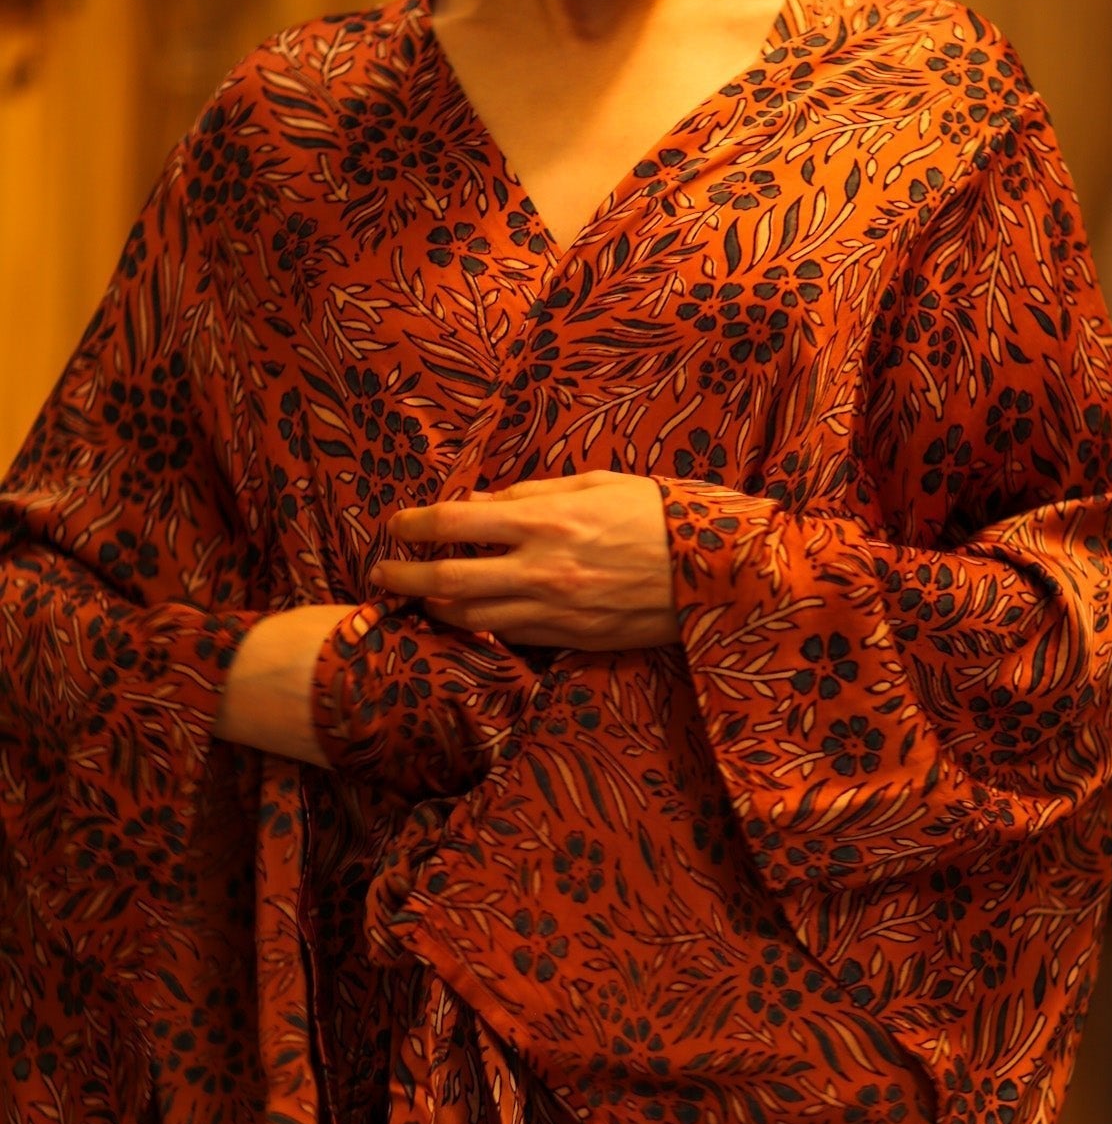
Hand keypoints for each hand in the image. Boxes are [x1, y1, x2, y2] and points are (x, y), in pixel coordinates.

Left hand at [371, 473, 679, 651]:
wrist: (718, 572)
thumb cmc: (660, 515)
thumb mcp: (598, 484)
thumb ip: (534, 492)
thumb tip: (481, 501)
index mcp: (545, 520)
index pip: (455, 522)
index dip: (414, 523)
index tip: (394, 523)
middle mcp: (540, 569)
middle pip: (446, 581)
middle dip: (403, 577)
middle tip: (381, 574)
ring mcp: (554, 611)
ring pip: (472, 620)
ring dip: (436, 610)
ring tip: (420, 598)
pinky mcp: (572, 639)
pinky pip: (512, 637)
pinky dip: (484, 627)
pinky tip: (474, 616)